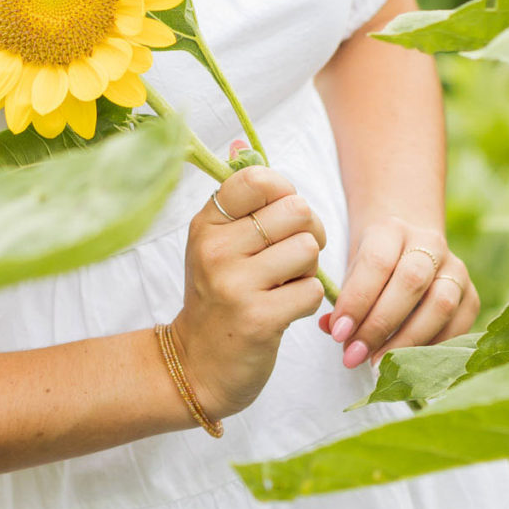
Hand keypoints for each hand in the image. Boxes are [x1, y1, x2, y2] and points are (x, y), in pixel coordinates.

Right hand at [170, 150, 327, 422]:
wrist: (197, 365)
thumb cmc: (218, 296)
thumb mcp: (215, 243)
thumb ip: (236, 197)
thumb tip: (240, 143)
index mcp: (206, 223)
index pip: (260, 179)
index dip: (286, 194)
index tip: (281, 217)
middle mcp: (215, 249)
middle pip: (297, 211)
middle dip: (309, 232)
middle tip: (293, 256)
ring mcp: (234, 284)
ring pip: (308, 250)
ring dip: (308, 270)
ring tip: (284, 285)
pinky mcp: (258, 319)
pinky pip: (311, 290)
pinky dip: (306, 301)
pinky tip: (284, 310)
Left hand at [319, 216, 477, 367]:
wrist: (409, 250)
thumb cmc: (373, 268)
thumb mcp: (353, 272)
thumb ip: (343, 299)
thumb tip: (331, 330)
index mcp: (392, 230)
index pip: (377, 262)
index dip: (357, 300)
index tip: (339, 333)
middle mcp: (430, 243)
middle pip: (411, 281)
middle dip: (380, 324)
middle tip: (355, 354)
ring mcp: (455, 269)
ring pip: (440, 304)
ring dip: (407, 340)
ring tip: (378, 363)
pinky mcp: (471, 295)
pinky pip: (458, 325)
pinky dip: (431, 348)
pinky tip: (407, 363)